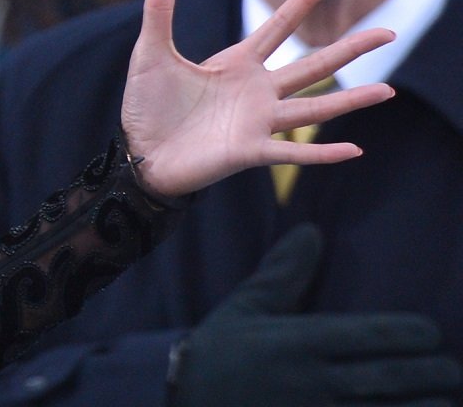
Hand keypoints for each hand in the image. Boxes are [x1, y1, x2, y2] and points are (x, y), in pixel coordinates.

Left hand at [122, 0, 395, 198]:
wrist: (139, 152)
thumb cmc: (147, 104)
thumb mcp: (151, 51)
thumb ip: (160, 9)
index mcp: (236, 63)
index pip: (279, 26)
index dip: (303, 0)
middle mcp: (256, 91)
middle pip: (313, 65)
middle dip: (350, 49)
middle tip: (389, 33)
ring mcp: (257, 122)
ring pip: (314, 108)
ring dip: (351, 101)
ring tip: (388, 91)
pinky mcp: (249, 151)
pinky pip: (293, 152)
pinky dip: (323, 153)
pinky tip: (355, 149)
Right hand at [170, 225, 460, 404]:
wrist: (185, 405)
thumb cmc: (217, 358)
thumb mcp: (245, 311)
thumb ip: (283, 273)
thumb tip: (311, 231)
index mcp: (301, 342)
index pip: (376, 334)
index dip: (415, 335)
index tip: (430, 335)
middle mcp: (318, 380)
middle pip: (398, 377)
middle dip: (436, 374)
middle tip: (450, 370)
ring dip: (428, 405)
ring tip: (443, 399)